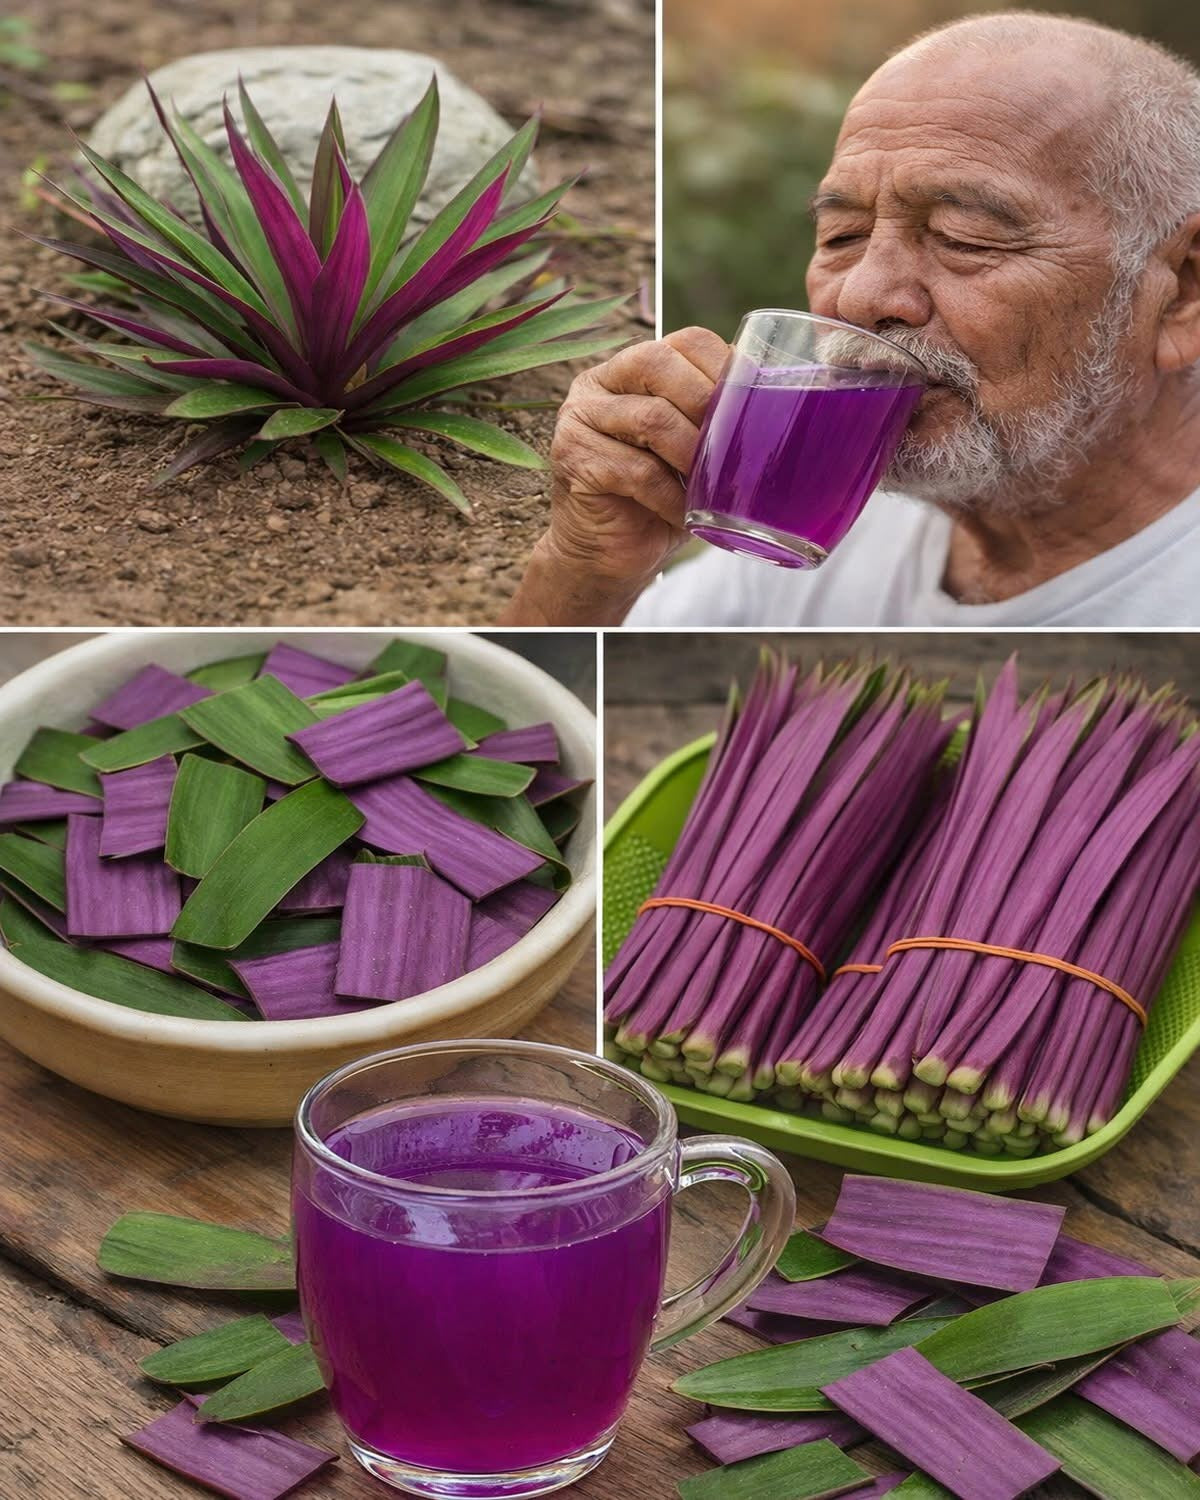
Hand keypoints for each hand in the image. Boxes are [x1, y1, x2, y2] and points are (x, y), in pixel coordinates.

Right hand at [502, 327, 730, 623]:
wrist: (608, 555)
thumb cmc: (660, 499)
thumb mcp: (693, 451)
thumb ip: (718, 418)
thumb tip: (784, 399)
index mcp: (633, 368)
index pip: (686, 341)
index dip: (725, 368)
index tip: (752, 407)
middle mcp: (599, 383)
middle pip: (659, 363)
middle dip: (706, 403)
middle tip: (730, 447)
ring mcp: (578, 418)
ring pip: (650, 417)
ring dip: (692, 454)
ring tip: (711, 486)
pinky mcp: (572, 459)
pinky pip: (636, 471)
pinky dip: (671, 496)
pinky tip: (686, 514)